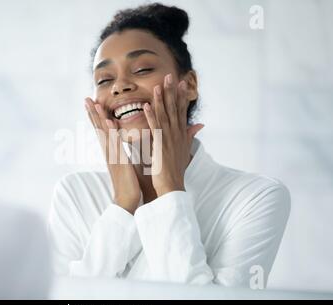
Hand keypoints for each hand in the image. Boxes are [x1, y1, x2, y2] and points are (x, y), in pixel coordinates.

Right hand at [85, 98, 140, 213]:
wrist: (126, 201)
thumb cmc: (127, 184)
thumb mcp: (124, 165)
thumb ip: (121, 154)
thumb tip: (121, 146)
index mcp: (110, 152)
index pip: (101, 131)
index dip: (96, 117)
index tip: (92, 104)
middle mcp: (108, 152)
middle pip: (98, 129)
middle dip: (92, 113)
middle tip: (86, 98)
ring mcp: (111, 156)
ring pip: (104, 134)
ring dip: (98, 118)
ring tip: (94, 103)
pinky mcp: (118, 161)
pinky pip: (114, 144)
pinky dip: (111, 132)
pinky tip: (109, 122)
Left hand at [143, 73, 203, 196]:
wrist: (172, 186)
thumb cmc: (175, 169)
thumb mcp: (185, 149)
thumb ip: (190, 135)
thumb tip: (199, 125)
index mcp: (180, 134)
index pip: (181, 111)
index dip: (181, 96)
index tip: (182, 82)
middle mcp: (176, 134)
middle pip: (174, 109)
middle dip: (173, 92)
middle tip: (171, 76)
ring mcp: (169, 140)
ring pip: (164, 116)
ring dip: (161, 100)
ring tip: (157, 85)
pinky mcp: (160, 146)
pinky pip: (155, 128)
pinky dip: (150, 116)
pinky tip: (146, 106)